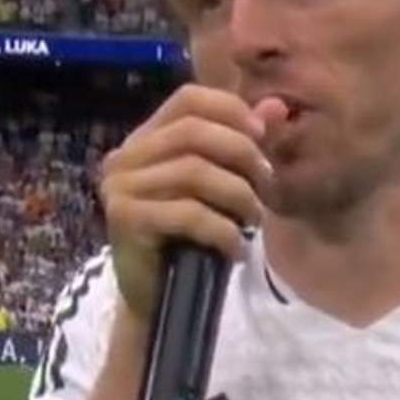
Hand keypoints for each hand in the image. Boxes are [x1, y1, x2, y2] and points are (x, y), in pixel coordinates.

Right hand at [97, 86, 282, 321]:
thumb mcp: (220, 186)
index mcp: (145, 138)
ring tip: (253, 221)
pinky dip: (224, 231)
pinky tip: (236, 250)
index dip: (230, 110)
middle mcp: (125, 156)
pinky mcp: (125, 219)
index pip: (187, 99)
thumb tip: (278, 107)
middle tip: (266, 186)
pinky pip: (188, 213)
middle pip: (193, 131)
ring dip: (239, 196)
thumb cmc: (189, 240)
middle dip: (242, 154)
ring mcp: (120, 187)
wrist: (156, 299)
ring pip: (193, 171)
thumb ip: (244, 143)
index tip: (262, 138)